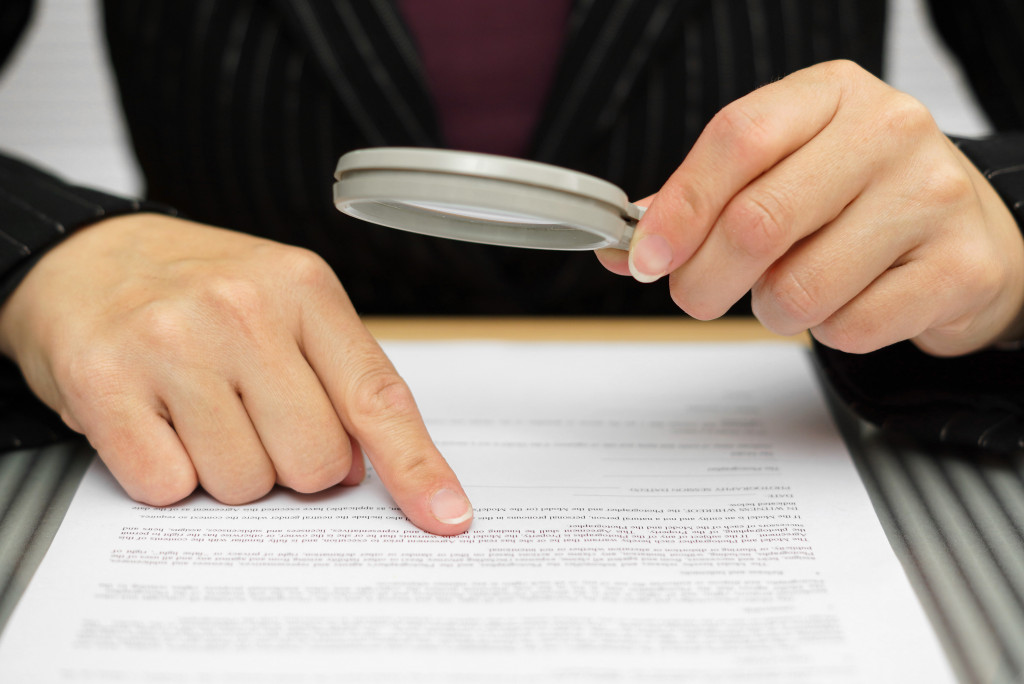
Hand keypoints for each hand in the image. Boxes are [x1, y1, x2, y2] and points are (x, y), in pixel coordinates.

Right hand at [0, 214, 472, 533]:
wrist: (86, 257)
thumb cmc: (199, 290)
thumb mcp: (285, 303)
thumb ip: (337, 377)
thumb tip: (364, 469)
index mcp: (302, 287)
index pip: (376, 396)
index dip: (416, 466)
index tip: (446, 515)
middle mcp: (241, 308)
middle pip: (313, 461)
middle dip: (292, 463)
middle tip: (255, 417)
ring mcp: (170, 343)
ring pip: (243, 483)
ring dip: (227, 468)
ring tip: (199, 410)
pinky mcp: (103, 381)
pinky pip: (168, 487)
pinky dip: (167, 474)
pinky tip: (156, 422)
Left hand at [598, 60, 1023, 356]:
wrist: (969, 232)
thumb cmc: (859, 199)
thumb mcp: (784, 170)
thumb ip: (705, 200)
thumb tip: (625, 248)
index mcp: (832, 95)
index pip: (737, 138)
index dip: (679, 208)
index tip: (645, 259)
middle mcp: (888, 132)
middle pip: (756, 222)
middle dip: (703, 281)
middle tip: (697, 296)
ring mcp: (931, 196)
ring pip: (797, 288)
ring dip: (771, 311)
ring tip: (793, 291)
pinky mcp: (959, 267)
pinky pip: (849, 327)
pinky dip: (828, 332)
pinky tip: (848, 302)